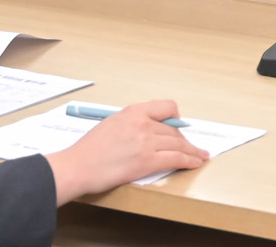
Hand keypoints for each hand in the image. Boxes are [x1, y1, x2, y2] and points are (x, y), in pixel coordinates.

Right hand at [45, 101, 208, 202]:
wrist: (75, 168)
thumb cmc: (88, 150)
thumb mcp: (111, 123)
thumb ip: (133, 122)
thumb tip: (151, 127)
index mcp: (133, 112)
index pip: (167, 107)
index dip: (176, 118)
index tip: (179, 126)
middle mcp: (142, 123)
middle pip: (173, 130)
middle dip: (183, 140)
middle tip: (189, 147)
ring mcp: (146, 142)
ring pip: (178, 144)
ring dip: (192, 151)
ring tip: (200, 155)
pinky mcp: (146, 161)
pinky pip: (176, 158)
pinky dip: (189, 160)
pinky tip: (195, 162)